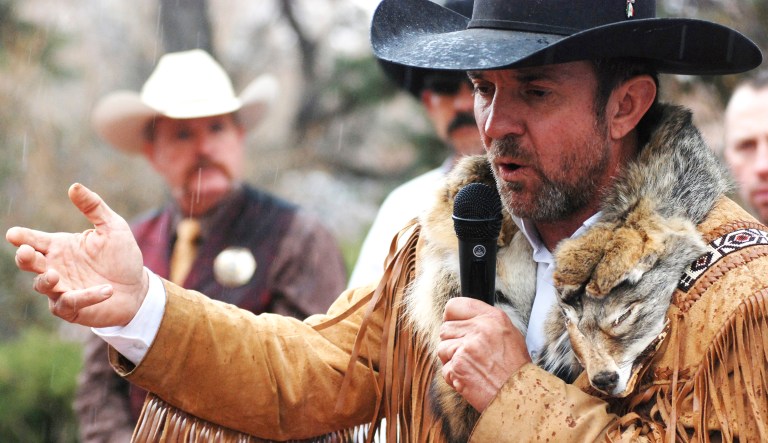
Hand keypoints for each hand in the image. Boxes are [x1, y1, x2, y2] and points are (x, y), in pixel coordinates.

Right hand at [6, 183, 147, 326]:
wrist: (138, 287)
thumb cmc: (121, 256)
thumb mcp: (113, 227)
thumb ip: (94, 207)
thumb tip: (74, 186)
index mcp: (60, 246)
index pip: (35, 240)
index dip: (22, 237)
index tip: (13, 234)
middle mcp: (55, 267)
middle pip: (31, 264)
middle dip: (25, 258)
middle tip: (27, 253)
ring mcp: (61, 289)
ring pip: (43, 286)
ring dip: (47, 280)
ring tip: (55, 274)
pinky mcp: (73, 308)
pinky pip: (72, 303)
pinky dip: (87, 296)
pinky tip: (106, 290)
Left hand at [436, 297, 530, 411]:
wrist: (520, 394)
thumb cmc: (516, 368)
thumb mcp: (509, 333)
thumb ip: (486, 321)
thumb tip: (464, 319)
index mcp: (492, 318)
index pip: (455, 306)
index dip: (451, 317)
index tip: (453, 324)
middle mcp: (479, 329)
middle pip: (446, 328)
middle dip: (452, 342)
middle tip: (467, 354)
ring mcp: (466, 348)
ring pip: (442, 348)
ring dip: (452, 360)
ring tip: (471, 367)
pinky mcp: (458, 367)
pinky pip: (445, 369)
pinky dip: (454, 376)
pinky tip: (470, 379)